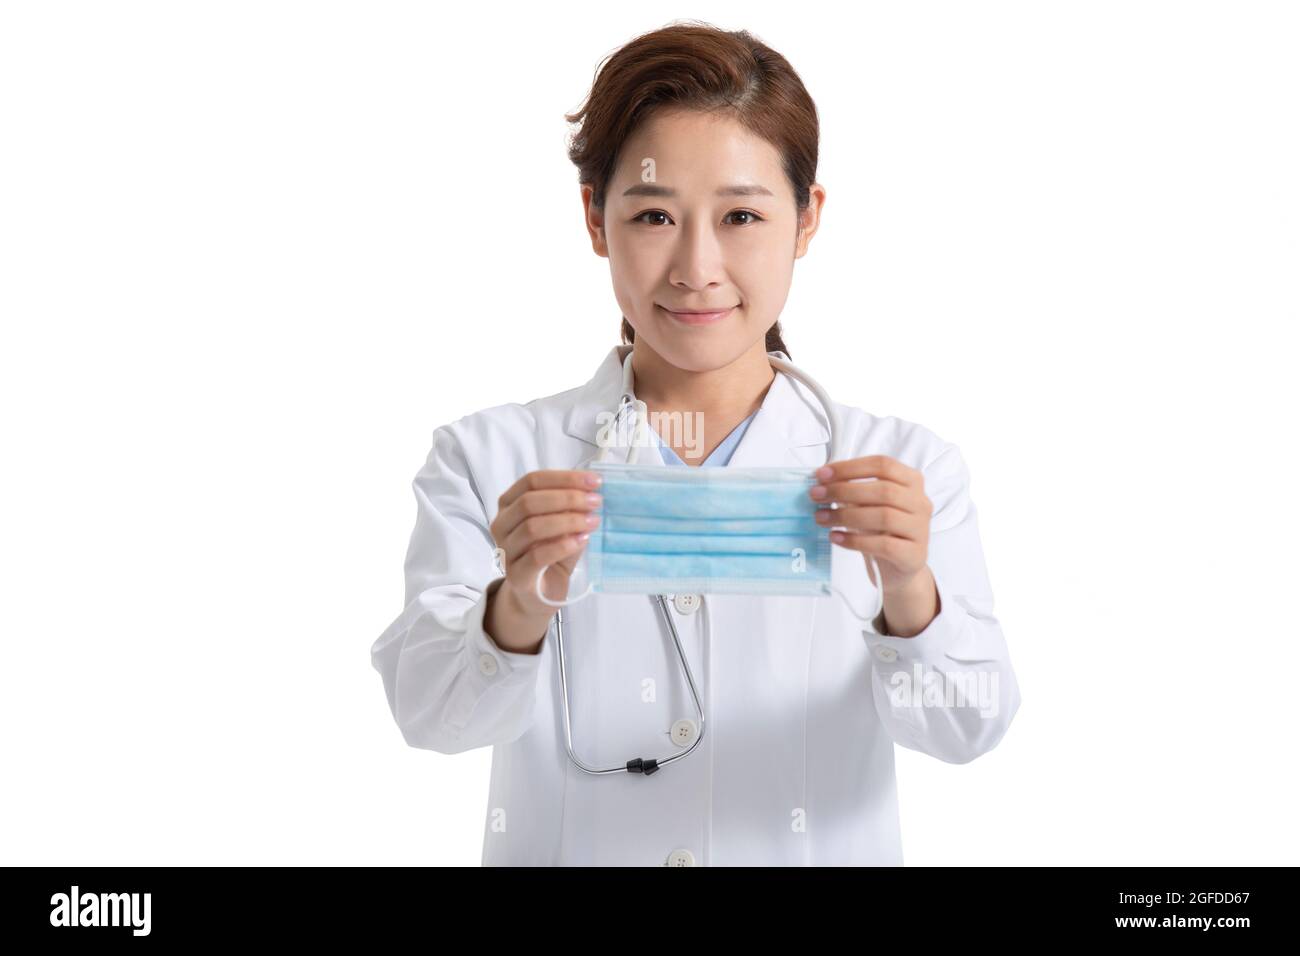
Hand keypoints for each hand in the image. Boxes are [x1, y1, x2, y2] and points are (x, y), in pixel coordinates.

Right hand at [488, 469, 602, 621]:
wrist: (539, 595)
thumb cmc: (551, 554)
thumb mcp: (563, 525)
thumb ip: (572, 508)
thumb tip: (592, 491)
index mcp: (509, 505)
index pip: (532, 481)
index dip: (564, 478)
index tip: (594, 481)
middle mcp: (501, 525)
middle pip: (529, 502)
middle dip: (567, 498)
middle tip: (596, 502)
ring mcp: (505, 551)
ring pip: (532, 527)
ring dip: (567, 521)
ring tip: (593, 521)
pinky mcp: (516, 576)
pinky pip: (537, 556)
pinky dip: (562, 546)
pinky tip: (582, 541)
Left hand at [809, 455, 931, 593]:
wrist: (897, 568)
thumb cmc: (880, 530)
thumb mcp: (867, 505)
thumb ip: (851, 490)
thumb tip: (821, 482)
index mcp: (911, 481)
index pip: (883, 465)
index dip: (850, 467)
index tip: (821, 474)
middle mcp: (921, 502)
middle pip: (883, 490)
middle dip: (844, 490)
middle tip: (816, 495)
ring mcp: (921, 529)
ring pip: (884, 516)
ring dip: (846, 516)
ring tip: (821, 517)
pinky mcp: (914, 554)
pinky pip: (884, 545)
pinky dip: (855, 540)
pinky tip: (835, 537)